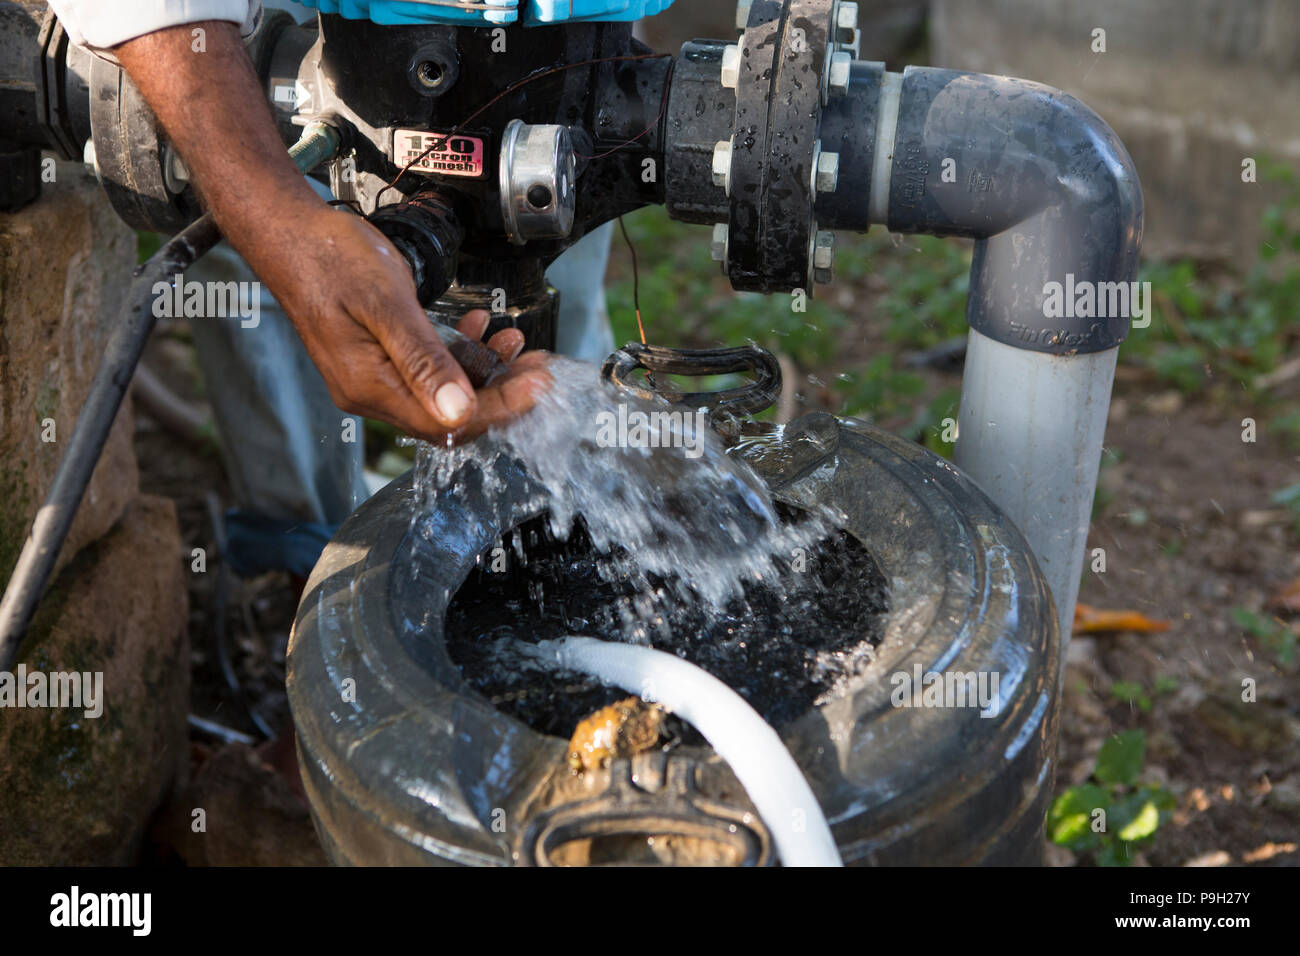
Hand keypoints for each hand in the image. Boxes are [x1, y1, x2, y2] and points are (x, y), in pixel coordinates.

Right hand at [110, 23, 550, 442]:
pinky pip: (427, 370)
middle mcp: (370, 393)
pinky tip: (477, 325)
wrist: (287, 231)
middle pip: (450, 414)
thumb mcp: (385, 302)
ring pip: (442, 391)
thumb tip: (458, 410)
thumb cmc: (329, 258)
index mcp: (371, 387)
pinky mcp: (375, 359)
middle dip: (501, 392)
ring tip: (515, 342)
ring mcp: (371, 378)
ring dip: (483, 370)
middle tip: (538, 366)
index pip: (449, 421)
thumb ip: (423, 358)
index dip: (501, 407)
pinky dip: (458, 352)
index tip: (538, 384)